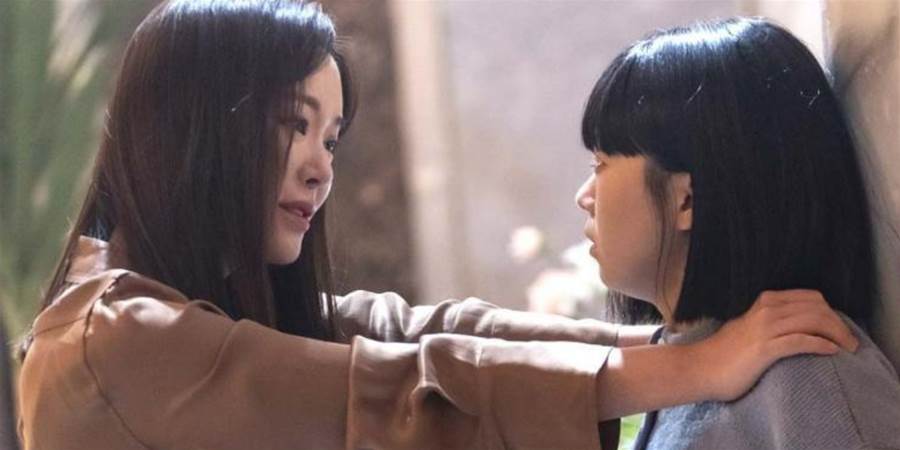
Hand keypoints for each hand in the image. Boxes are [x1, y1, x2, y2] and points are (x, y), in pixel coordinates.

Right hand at [694, 289, 857, 401]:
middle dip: (839, 323)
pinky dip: (821, 344)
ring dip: (836, 334)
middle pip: (817, 308)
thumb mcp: (749, 326)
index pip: (811, 298)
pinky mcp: (765, 348)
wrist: (700, 367)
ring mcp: (765, 328)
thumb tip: (796, 325)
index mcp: (765, 301)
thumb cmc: (725, 352)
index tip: (838, 329)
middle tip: (849, 342)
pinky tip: (831, 351)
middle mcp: (767, 309)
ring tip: (847, 348)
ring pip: (813, 321)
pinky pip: (801, 341)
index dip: (831, 312)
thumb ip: (771, 321)